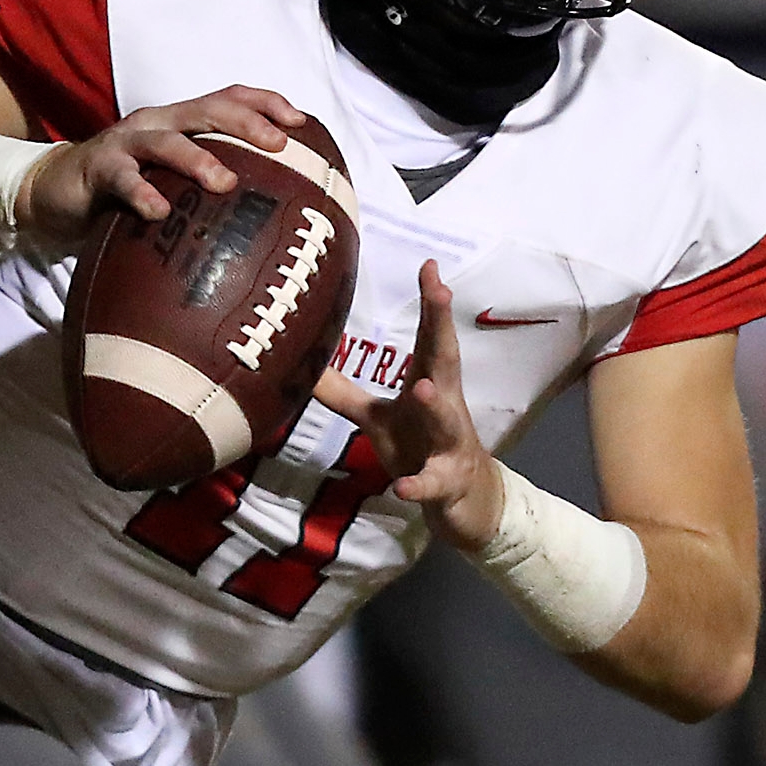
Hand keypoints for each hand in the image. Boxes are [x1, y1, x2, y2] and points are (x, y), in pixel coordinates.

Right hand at [14, 86, 306, 241]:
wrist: (54, 193)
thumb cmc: (126, 190)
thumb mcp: (171, 180)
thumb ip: (207, 186)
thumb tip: (270, 214)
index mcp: (181, 121)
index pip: (228, 98)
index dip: (266, 102)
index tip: (301, 122)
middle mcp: (158, 122)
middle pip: (208, 110)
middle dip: (247, 123)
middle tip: (278, 145)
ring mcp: (127, 143)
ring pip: (168, 141)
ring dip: (198, 160)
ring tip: (225, 183)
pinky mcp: (98, 170)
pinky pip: (123, 180)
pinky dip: (142, 194)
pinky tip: (159, 213)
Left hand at [314, 260, 505, 551]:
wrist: (464, 499)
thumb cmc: (419, 445)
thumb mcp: (375, 417)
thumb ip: (342, 392)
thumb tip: (301, 364)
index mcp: (429, 382)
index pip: (430, 336)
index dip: (430, 302)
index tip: (429, 265)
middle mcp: (444, 405)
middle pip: (445, 361)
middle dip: (442, 326)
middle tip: (440, 291)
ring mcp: (449, 444)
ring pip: (445, 421)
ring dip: (435, 404)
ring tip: (420, 386)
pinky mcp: (446, 482)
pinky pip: (432, 484)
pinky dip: (419, 485)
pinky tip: (403, 486)